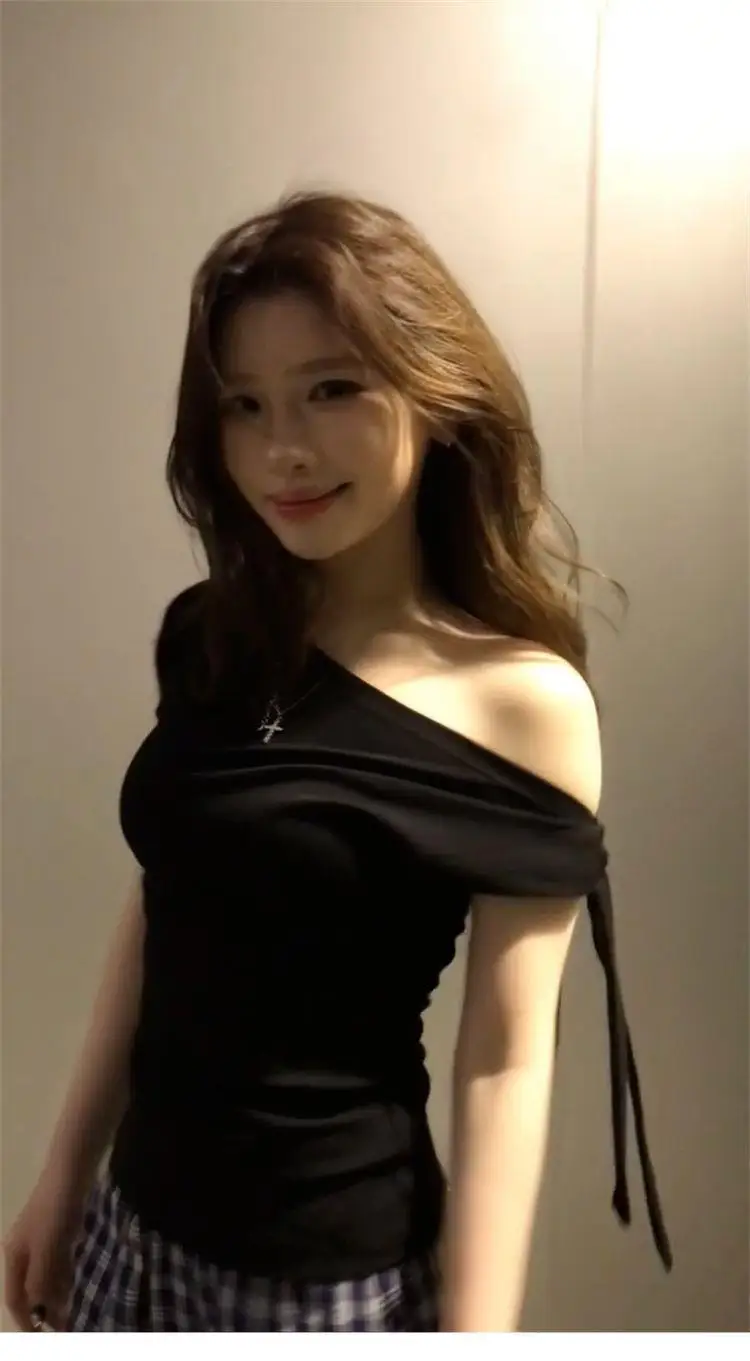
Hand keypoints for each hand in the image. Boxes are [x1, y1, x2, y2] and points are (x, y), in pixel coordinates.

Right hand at [2, 1169, 89, 1331]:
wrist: (74, 1168)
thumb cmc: (56, 1210)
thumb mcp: (48, 1249)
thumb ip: (40, 1281)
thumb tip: (39, 1308)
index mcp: (15, 1255)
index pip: (15, 1298)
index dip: (26, 1321)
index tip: (44, 1338)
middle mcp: (24, 1249)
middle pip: (31, 1288)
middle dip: (44, 1310)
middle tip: (67, 1328)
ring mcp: (42, 1238)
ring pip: (47, 1275)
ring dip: (57, 1295)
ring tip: (75, 1314)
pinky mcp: (61, 1228)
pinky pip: (60, 1261)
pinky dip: (67, 1276)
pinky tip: (80, 1284)